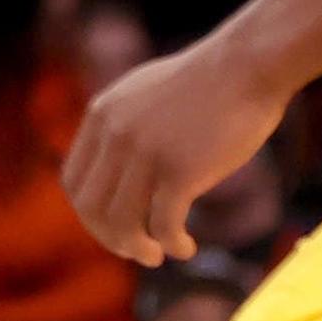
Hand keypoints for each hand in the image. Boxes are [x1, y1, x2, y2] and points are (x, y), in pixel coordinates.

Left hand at [63, 36, 291, 265]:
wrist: (248, 65)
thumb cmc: (207, 82)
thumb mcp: (145, 93)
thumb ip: (123, 124)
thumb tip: (115, 164)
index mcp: (101, 115)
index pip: (73, 181)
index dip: (89, 214)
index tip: (112, 227)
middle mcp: (115, 134)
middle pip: (92, 208)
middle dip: (110, 238)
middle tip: (137, 251)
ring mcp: (146, 153)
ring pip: (123, 223)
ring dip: (137, 249)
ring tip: (156, 255)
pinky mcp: (180, 171)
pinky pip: (164, 226)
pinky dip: (172, 245)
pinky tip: (185, 248)